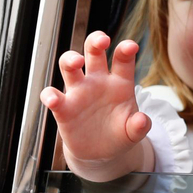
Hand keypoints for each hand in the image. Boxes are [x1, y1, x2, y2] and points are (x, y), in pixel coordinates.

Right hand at [40, 31, 151, 180]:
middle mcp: (98, 81)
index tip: (131, 46)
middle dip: (95, 41)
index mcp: (119, 82)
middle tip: (102, 40)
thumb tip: (142, 120)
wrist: (102, 153)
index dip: (126, 50)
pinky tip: (54, 99)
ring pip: (69, 66)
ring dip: (70, 59)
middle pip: (93, 52)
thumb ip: (140, 126)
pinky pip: (52, 96)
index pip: (122, 60)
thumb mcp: (134, 132)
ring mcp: (79, 92)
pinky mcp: (63, 108)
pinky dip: (50, 95)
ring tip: (77, 61)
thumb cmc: (120, 134)